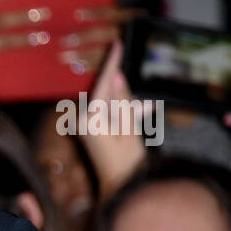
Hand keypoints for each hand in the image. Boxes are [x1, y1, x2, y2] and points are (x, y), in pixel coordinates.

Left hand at [80, 39, 146, 199]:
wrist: (120, 186)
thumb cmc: (128, 162)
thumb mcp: (130, 129)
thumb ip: (123, 102)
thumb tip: (117, 77)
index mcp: (91, 119)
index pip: (103, 84)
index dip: (112, 63)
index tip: (116, 43)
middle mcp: (82, 120)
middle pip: (106, 93)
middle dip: (125, 90)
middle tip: (138, 89)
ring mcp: (85, 126)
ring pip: (110, 102)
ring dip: (128, 104)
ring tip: (147, 109)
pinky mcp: (90, 130)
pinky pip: (108, 113)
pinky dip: (123, 112)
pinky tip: (142, 111)